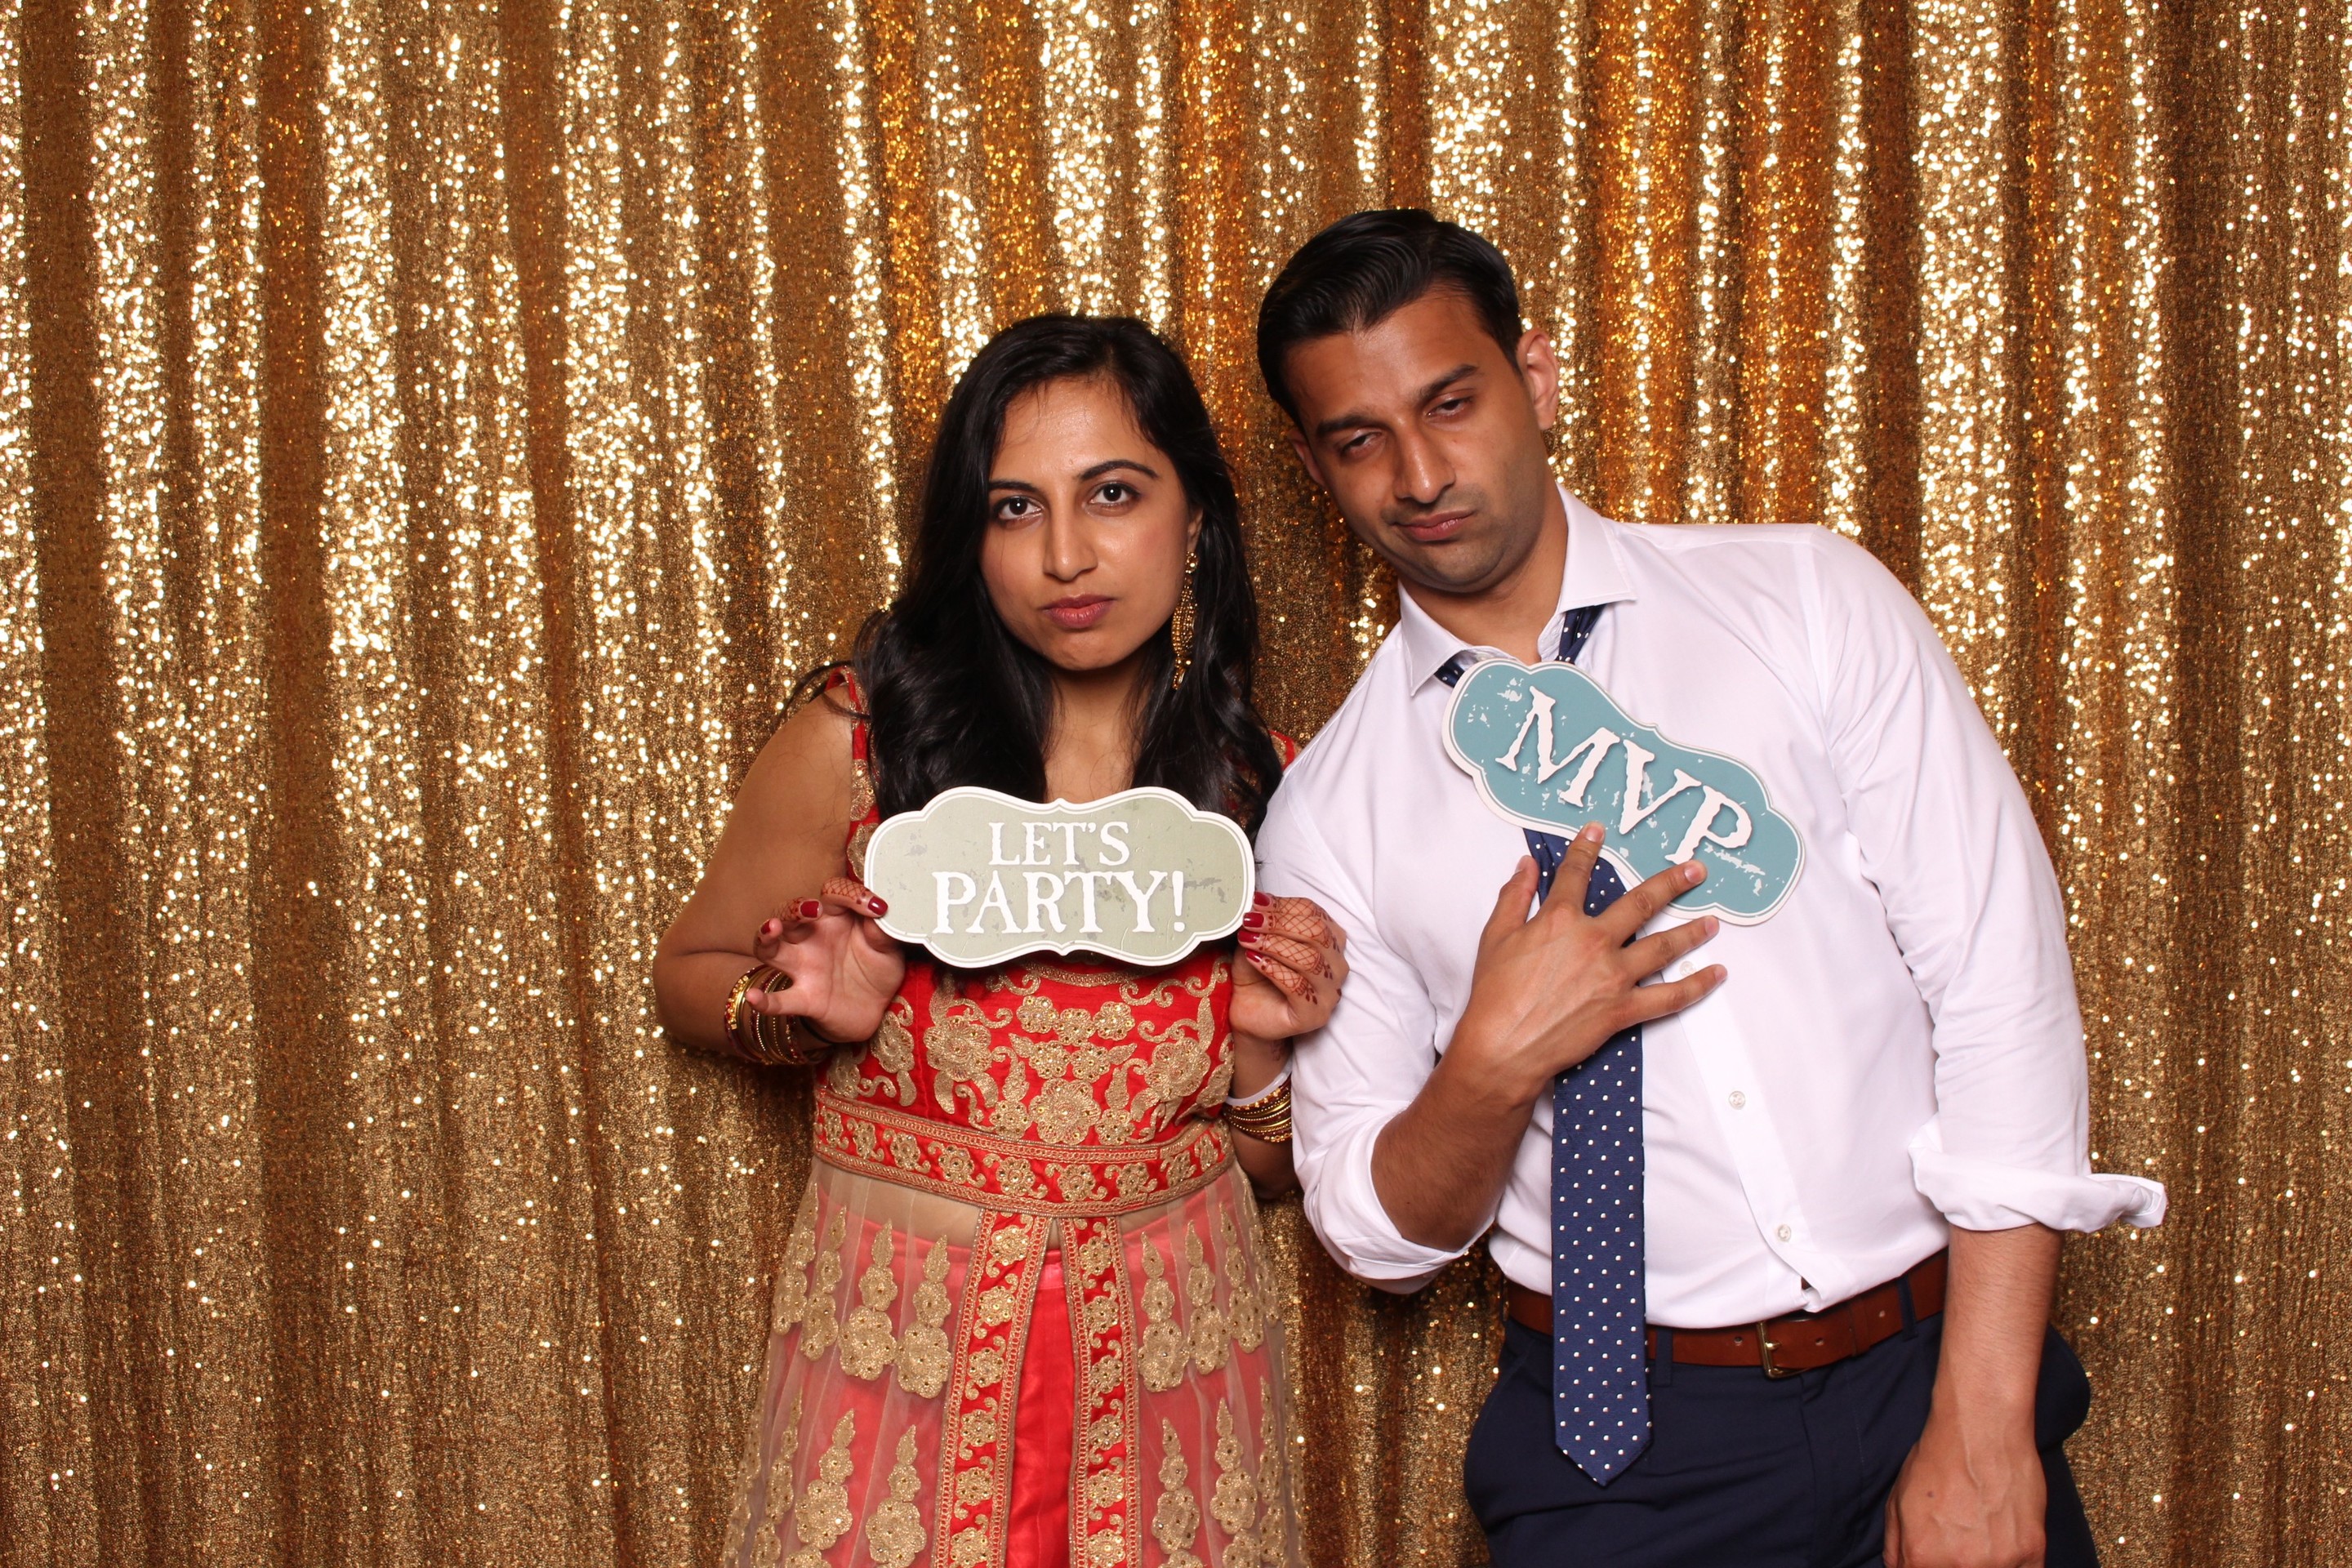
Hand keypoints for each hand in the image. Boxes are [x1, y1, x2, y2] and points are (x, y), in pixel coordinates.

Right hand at [742, 877, 905, 1045]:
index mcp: (835, 919)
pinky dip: (764, 1000)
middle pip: (789, 913)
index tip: (876, 908)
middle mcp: (812, 938)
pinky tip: (755, 998)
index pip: (832, 894)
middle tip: (813, 909)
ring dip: (767, 936)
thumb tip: (881, 909)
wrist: (875, 1010)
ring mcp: (803, 968)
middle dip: (795, 907)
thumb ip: (883, 929)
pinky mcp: (804, 998)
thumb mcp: (889, 947)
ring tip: (773, 928)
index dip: (850, 895)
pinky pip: (779, 1000)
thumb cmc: (876, 970)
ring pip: (770, 948)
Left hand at [1229, 893, 1348, 1041]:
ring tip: (1249, 941)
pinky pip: (1298, 987)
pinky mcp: (1315, 1015)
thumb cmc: (1257, 973)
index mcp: (1330, 941)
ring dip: (1276, 945)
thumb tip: (1257, 899)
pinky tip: (1256, 961)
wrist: (1248, 1012)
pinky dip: (1274, 969)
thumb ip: (1264, 921)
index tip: (1256, 903)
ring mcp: (1330, 993)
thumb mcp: (1259, 939)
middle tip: (1250, 921)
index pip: (1314, 914)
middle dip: (1281, 923)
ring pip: (1311, 960)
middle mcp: (1336, 965)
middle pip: (1318, 934)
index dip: (1285, 906)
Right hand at [1450, 824, 1725, 1100]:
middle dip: (1672, 883)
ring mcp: (1613, 976)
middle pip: (1641, 903)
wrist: (1503, 1046)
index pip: (1576, 874)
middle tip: (1696, 869)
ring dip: (1692, 931)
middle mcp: (1594, 941)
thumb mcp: (1495, 936)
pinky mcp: (1623, 1009)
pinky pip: (1669, 997)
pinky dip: (1696, 986)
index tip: (1598, 831)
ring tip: (1713, 921)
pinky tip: (1715, 974)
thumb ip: (1514, 896)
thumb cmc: (1495, 994)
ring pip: (1663, 947)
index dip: (1586, 849)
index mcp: (1560, 920)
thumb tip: (1526, 865)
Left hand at [1884, 1403, 2046, 1566]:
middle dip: (1954, 1564)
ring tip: (1982, 1539)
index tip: (1936, 1557)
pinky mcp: (2032, 1552)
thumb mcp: (1898, 1502)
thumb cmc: (1937, 1459)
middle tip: (1961, 1542)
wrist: (1980, 1429)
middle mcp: (1960, 1566)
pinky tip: (2004, 1546)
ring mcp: (1999, 1562)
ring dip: (1986, 1564)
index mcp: (1921, 1557)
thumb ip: (1896, 1547)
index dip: (1926, 1567)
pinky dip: (2015, 1565)